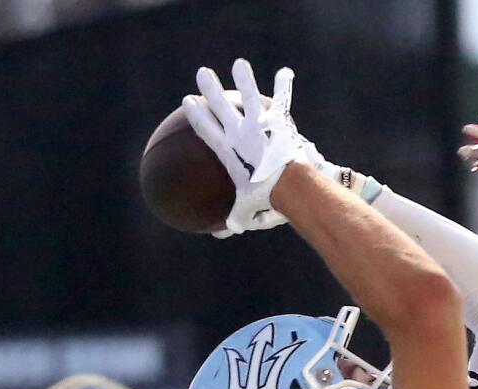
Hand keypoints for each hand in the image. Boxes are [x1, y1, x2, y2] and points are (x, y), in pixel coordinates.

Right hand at [183, 60, 321, 236]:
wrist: (288, 185)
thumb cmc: (267, 199)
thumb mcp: (247, 211)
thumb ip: (235, 219)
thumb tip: (223, 233)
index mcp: (228, 151)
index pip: (206, 129)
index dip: (196, 115)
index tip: (188, 103)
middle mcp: (239, 132)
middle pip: (220, 106)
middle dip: (210, 89)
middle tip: (202, 74)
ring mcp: (258, 123)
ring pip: (248, 95)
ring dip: (244, 80)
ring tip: (240, 65)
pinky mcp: (277, 120)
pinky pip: (281, 99)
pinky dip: (283, 85)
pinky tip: (285, 72)